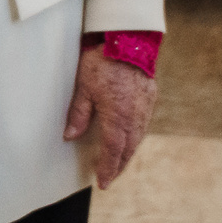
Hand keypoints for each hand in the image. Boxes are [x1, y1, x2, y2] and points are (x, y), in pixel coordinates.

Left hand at [63, 42, 155, 187]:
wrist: (129, 40)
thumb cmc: (102, 61)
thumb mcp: (83, 87)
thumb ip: (78, 113)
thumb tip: (70, 136)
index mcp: (118, 116)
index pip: (113, 150)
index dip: (108, 168)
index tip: (103, 182)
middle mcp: (136, 115)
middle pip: (129, 148)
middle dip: (119, 165)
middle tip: (110, 177)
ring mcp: (146, 107)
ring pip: (138, 137)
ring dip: (128, 152)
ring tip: (119, 162)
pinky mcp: (151, 97)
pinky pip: (143, 123)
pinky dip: (135, 136)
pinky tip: (130, 138)